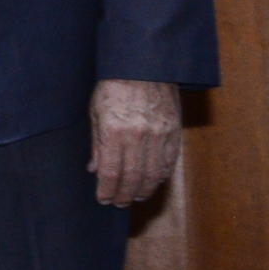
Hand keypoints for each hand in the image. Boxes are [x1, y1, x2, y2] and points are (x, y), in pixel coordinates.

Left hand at [88, 78, 180, 206]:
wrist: (143, 66)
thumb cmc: (114, 87)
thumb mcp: (95, 113)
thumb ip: (96, 144)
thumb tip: (94, 170)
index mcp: (115, 131)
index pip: (111, 172)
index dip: (107, 190)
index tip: (103, 199)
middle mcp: (138, 136)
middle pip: (133, 177)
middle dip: (124, 194)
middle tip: (119, 203)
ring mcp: (159, 134)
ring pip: (153, 173)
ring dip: (144, 189)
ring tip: (134, 196)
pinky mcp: (173, 131)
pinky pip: (168, 161)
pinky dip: (160, 176)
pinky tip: (152, 182)